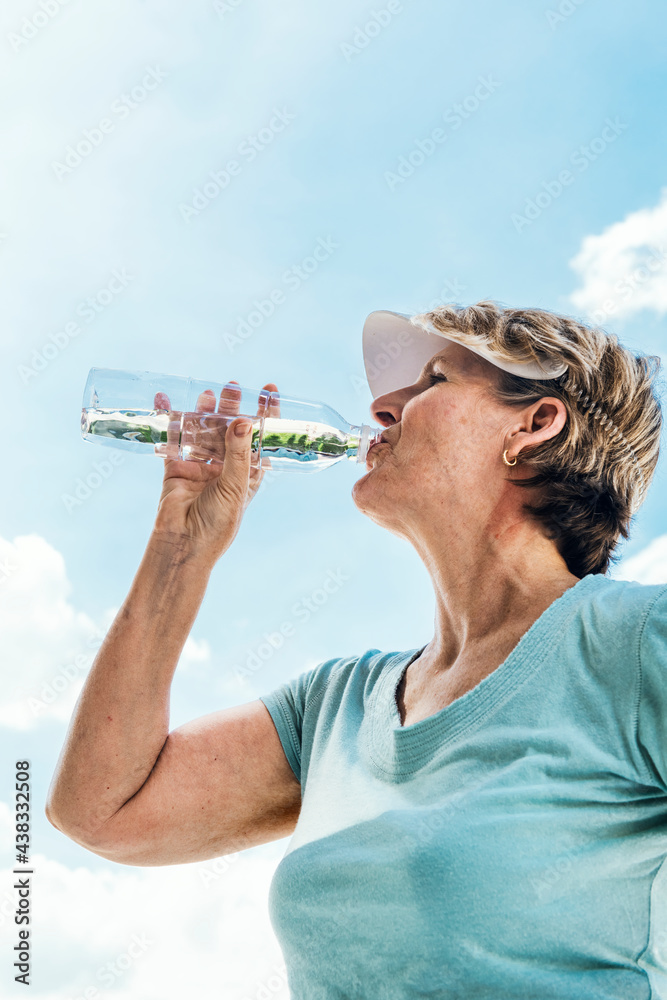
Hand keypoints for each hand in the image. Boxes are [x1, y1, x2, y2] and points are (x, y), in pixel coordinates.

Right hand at [150, 380, 280, 562]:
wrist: (184, 545)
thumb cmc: (218, 523)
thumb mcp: (235, 486)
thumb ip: (238, 453)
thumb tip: (243, 421)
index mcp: (248, 475)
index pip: (260, 439)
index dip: (266, 416)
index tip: (270, 391)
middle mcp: (225, 469)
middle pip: (230, 431)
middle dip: (232, 408)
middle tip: (233, 386)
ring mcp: (200, 467)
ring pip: (204, 432)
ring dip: (205, 412)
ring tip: (207, 393)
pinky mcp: (176, 467)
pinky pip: (174, 439)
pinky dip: (171, 419)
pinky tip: (168, 401)